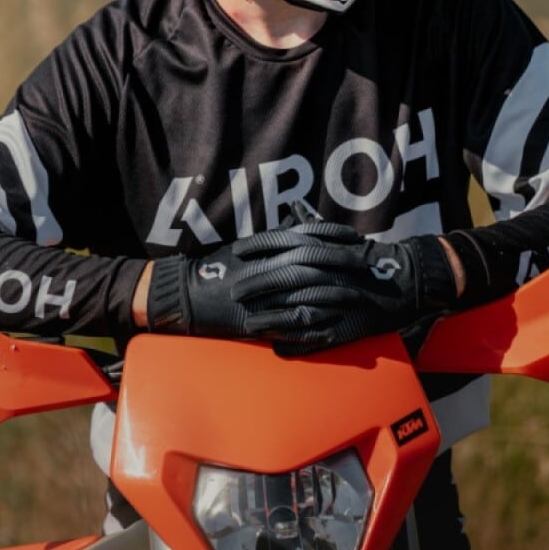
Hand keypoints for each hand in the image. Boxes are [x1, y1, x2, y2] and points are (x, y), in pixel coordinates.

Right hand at [145, 238, 346, 341]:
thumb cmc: (212, 270)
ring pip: (307, 291)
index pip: (306, 235)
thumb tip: (297, 224)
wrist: (183, 295)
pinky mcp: (256, 322)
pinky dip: (314, 325)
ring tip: (357, 295)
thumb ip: (271, 239)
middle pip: (313, 260)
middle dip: (342, 261)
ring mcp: (262, 295)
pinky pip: (291, 324)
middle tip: (365, 264)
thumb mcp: (243, 248)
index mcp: (264, 248)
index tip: (356, 237)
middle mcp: (266, 267)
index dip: (334, 235)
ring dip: (335, 293)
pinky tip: (333, 326)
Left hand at [234, 221, 457, 353]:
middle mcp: (332, 270)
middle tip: (235, 292)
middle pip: (287, 275)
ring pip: (299, 307)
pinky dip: (295, 340)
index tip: (237, 251)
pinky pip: (318, 335)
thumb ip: (315, 228)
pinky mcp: (348, 325)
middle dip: (258, 283)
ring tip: (247, 323)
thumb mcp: (343, 239)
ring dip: (270, 316)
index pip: (286, 242)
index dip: (259, 245)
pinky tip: (275, 345)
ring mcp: (340, 299)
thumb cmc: (368, 259)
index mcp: (328, 247)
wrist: (406, 281)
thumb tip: (292, 210)